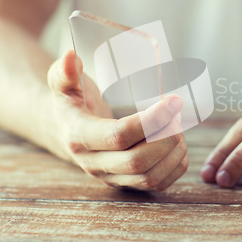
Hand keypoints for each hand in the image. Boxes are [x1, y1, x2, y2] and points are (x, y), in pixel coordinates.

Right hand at [47, 50, 187, 190]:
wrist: (71, 131)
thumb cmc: (74, 102)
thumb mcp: (63, 84)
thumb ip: (64, 71)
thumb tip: (71, 56)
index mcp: (79, 137)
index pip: (119, 135)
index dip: (151, 119)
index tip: (173, 101)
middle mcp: (94, 164)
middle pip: (138, 161)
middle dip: (166, 137)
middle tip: (177, 114)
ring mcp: (112, 177)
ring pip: (150, 177)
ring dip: (174, 151)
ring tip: (178, 126)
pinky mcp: (128, 184)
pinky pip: (158, 185)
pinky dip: (176, 166)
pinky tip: (177, 144)